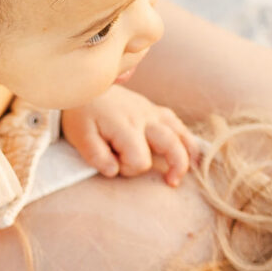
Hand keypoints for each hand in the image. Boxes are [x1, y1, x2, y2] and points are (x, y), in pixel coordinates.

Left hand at [62, 86, 198, 184]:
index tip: (113, 164)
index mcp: (125, 126)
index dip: (129, 169)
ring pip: (180, 133)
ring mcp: (152, 112)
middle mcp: (144, 118)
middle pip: (171, 145)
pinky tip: (191, 154)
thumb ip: (96, 155)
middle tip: (171, 183)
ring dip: (187, 153)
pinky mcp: (154, 109)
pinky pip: (178, 124)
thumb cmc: (81, 115)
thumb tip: (113, 171)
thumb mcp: (80, 136)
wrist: (85, 87)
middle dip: (175, 166)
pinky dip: (187, 139)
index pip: (139, 160)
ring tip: (188, 171)